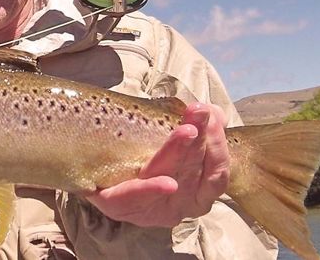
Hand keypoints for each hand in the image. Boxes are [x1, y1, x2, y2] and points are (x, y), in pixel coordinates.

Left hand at [86, 103, 229, 226]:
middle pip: (194, 172)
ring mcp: (153, 208)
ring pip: (168, 179)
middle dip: (198, 141)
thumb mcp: (176, 140)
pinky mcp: (120, 206)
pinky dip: (150, 190)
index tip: (210, 114)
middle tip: (198, 112)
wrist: (101, 176)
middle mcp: (182, 204)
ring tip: (186, 132)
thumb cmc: (148, 158)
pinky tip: (167, 185)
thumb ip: (198, 127)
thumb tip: (214, 112)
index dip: (218, 144)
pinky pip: (133, 199)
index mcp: (199, 190)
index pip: (216, 170)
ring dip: (178, 154)